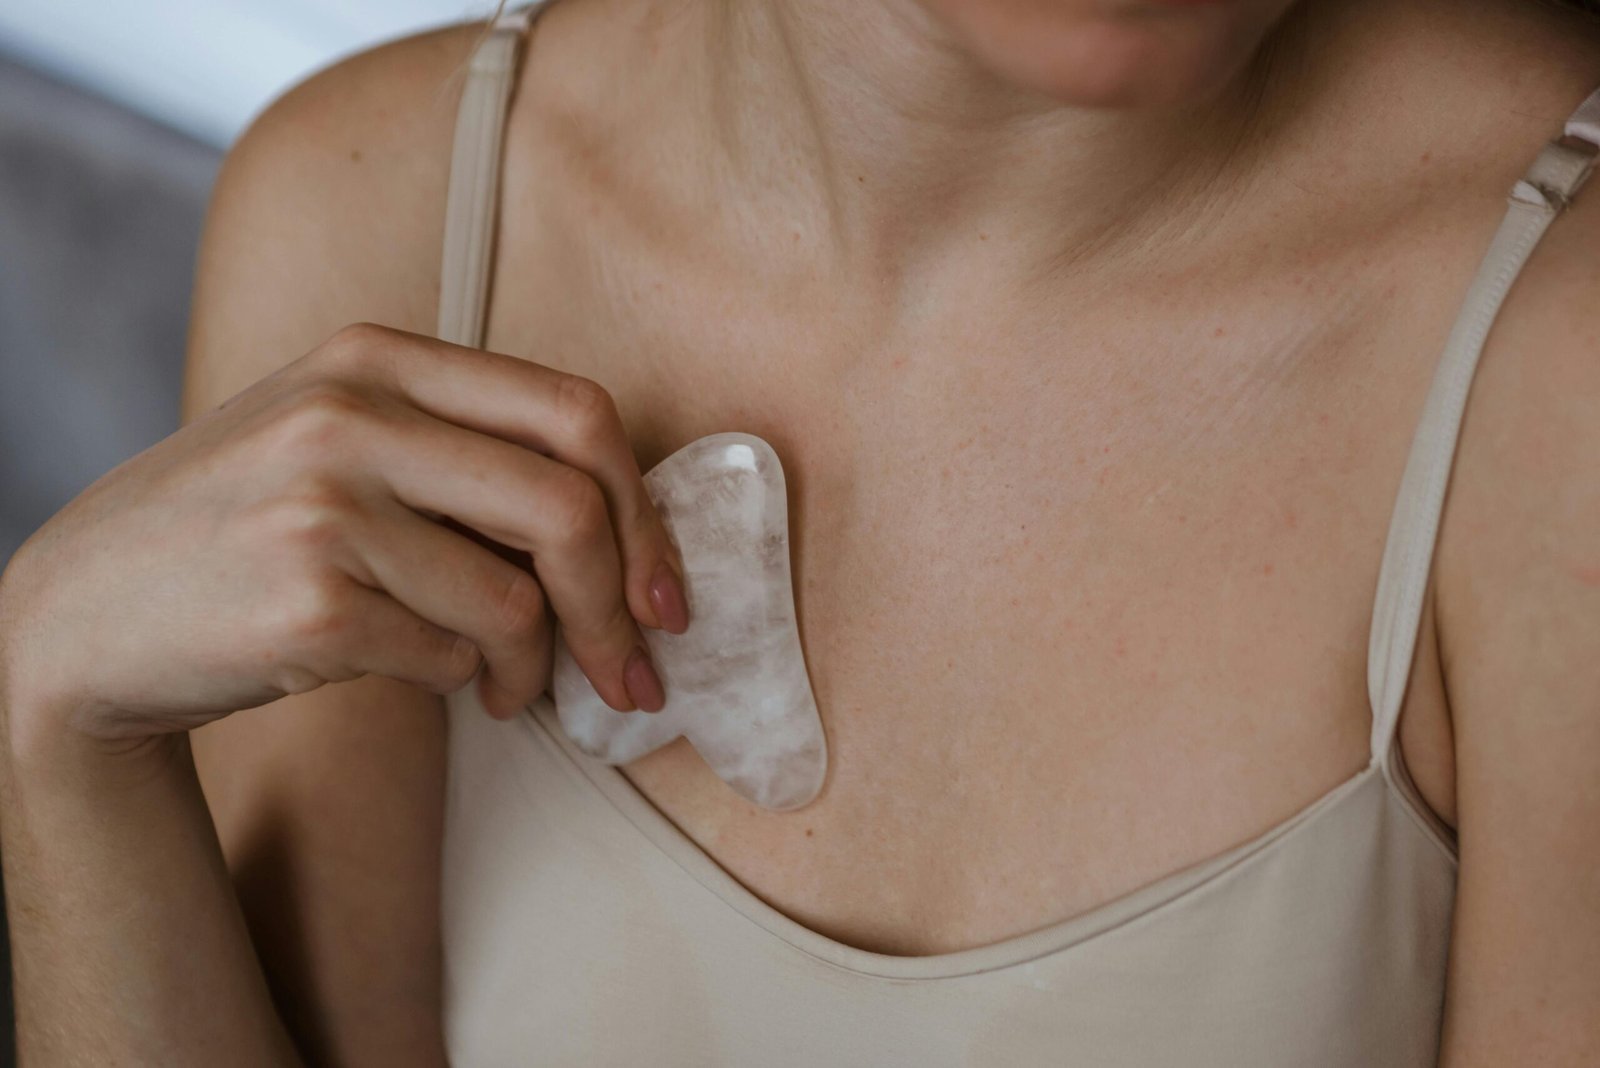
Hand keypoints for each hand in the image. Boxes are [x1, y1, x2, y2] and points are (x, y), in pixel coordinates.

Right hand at [0, 322, 689, 750]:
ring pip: (517, 601)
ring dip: (539, 668)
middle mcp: (350, 416)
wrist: (83, 617)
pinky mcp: (306, 604)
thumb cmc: (247, 530)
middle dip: (621, 606)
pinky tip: (440, 685)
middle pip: (569, 504)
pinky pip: (451, 658)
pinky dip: (466, 684)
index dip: (644, 511)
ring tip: (510, 688)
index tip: (664, 591)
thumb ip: (465, 457)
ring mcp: (321, 508)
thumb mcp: (340, 444)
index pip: (576, 413)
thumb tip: (629, 542)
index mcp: (377, 360)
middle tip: (634, 674)